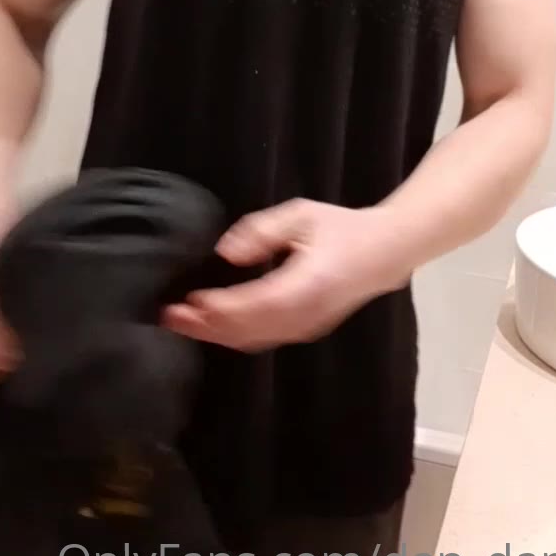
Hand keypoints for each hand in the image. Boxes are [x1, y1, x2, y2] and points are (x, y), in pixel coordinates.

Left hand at [162, 198, 410, 351]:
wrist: (386, 252)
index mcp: (307, 284)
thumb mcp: (301, 215)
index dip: (218, 308)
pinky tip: (213, 324)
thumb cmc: (342, 228)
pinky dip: (234, 334)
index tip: (187, 300)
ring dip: (216, 333)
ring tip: (182, 322)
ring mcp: (307, 327)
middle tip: (169, 316)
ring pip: (253, 339)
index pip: (254, 305)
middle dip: (206, 326)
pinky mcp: (305, 330)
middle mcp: (305, 314)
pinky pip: (264, 338)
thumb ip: (262, 231)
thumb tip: (226, 253)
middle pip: (248, 330)